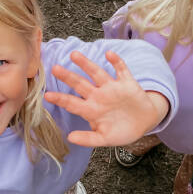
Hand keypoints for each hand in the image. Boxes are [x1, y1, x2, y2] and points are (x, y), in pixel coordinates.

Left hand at [45, 50, 169, 147]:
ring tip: (74, 55)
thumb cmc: (122, 131)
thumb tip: (70, 138)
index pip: (73, 103)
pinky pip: (121, 70)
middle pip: (80, 84)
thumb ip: (88, 139)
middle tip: (55, 68)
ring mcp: (112, 88)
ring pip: (97, 73)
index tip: (47, 96)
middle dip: (68, 76)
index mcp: (91, 110)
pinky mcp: (126, 83)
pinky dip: (116, 62)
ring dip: (86, 64)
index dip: (60, 99)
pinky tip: (109, 54)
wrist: (144, 123)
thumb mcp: (105, 139)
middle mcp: (98, 96)